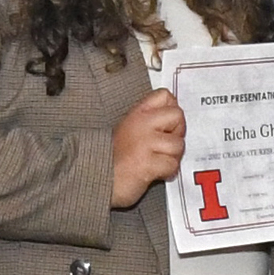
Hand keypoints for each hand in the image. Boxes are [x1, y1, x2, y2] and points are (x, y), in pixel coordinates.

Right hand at [113, 87, 186, 205]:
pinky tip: (154, 173)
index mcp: (136, 114)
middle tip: (163, 147)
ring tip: (156, 162)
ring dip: (171, 158)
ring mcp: (144, 142)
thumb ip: (149, 121)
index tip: (167, 126)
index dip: (172, 110)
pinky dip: (166, 172)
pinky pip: (171, 165)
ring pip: (178, 144)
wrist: (95, 179)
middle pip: (177, 115)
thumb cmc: (113, 159)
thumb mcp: (128, 130)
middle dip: (177, 134)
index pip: (164, 95)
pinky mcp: (147, 163)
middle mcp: (141, 123)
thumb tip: (174, 118)